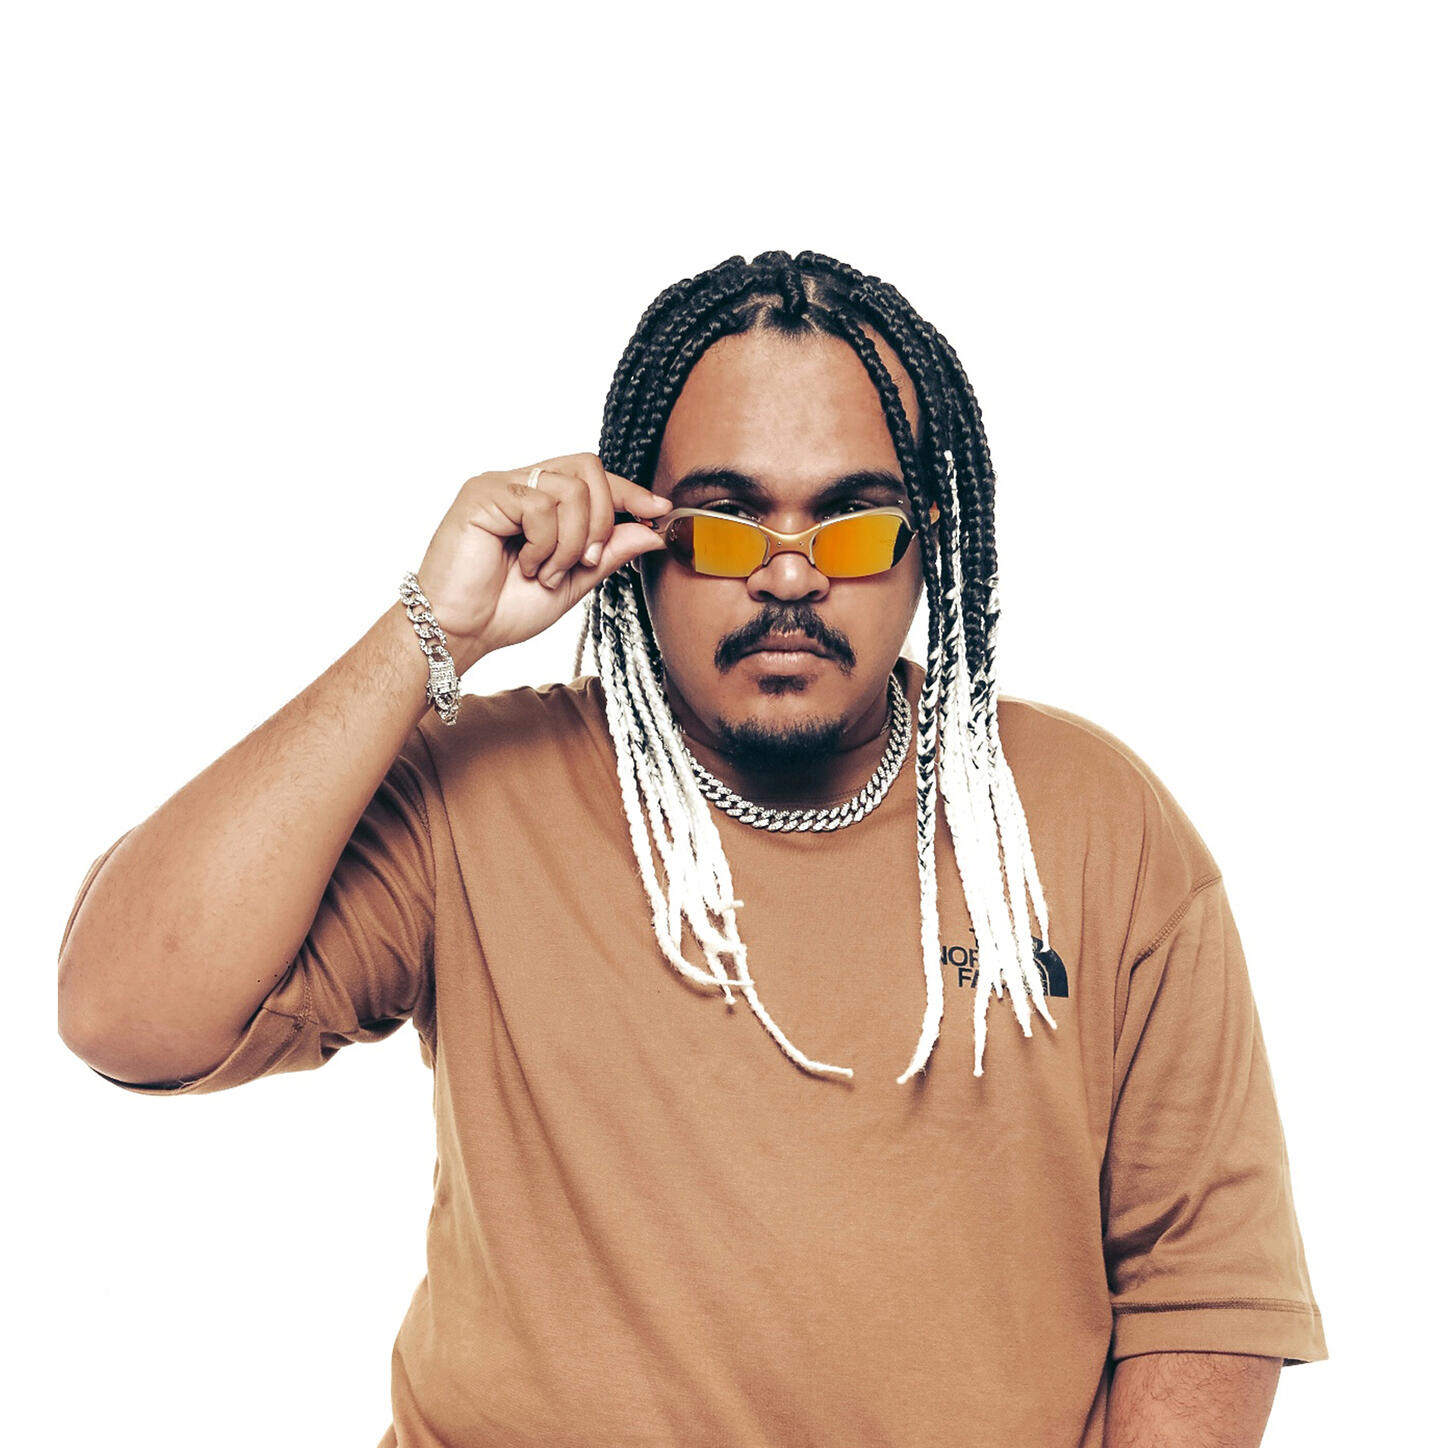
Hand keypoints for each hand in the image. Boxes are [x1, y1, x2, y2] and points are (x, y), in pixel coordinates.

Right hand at [412, 453, 670, 669]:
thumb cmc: (505, 609)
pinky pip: (540, 505)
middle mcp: (521, 483)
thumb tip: (653, 530)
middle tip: (587, 562)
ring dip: (571, 543)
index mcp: (540, 499)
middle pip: (588, 469)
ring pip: (570, 489)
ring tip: (546, 573)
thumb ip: (609, 553)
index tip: (658, 511)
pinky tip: (526, 566)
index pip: (593, 477)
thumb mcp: (573, 580)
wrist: (461, 632)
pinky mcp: (483, 494)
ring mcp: (501, 485)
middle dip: (602, 519)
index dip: (629, 491)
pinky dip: (544, 545)